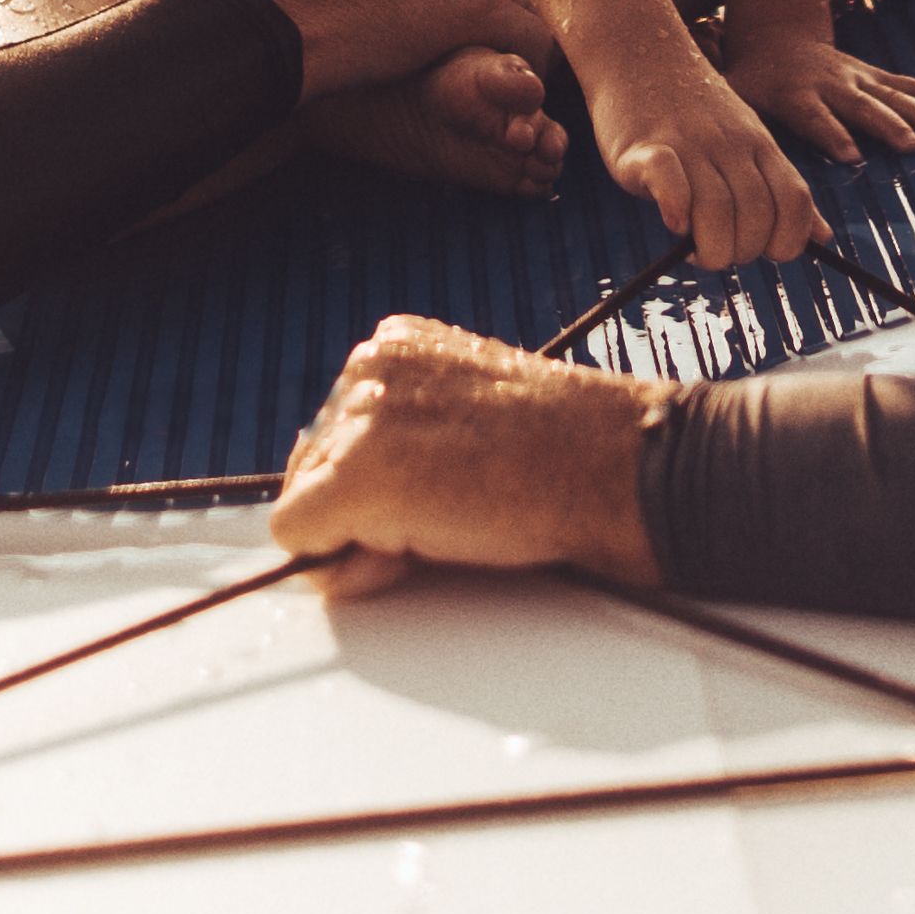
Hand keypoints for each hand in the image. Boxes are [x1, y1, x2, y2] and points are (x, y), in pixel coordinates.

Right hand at [237, 0, 538, 99]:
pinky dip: (529, 69)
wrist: (286, 23)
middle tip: (518, 56)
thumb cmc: (313, 5)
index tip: (503, 23)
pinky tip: (504, 89)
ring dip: (531, 45)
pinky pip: (537, 41)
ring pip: (543, 7)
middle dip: (529, 14)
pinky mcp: (478, 3)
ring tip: (508, 76)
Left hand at [276, 314, 657, 593]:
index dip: (378, 486)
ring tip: (446, 523)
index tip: (440, 491)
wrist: (615, 467)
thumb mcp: (467, 417)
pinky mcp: (357, 476)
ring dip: (363, 537)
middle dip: (363, 512)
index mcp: (394, 348)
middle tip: (448, 515)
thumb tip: (330, 502)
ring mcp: (358, 419)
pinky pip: (298, 537)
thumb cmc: (563, 452)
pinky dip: (342, 566)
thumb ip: (401, 437)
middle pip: (314, 468)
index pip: (337, 433)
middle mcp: (366, 368)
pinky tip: (413, 549)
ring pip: (306, 505)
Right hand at [584, 38, 823, 266]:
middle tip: (718, 252)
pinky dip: (675, 208)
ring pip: (717, 207)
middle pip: (756, 214)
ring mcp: (689, 143)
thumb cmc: (694, 110)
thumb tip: (824, 238)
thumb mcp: (750, 142)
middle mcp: (730, 144)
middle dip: (742, 251)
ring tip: (693, 250)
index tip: (763, 252)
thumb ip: (782, 189)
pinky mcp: (645, 146)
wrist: (638, 53)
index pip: (795, 202)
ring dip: (710, 247)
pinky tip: (674, 223)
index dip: (787, 242)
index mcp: (760, 145)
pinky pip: (668, 180)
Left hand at [717, 17, 914, 164]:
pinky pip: (914, 86)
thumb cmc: (750, 79)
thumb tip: (723, 190)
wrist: (775, 34)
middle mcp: (832, 85)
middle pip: (861, 106)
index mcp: (796, 95)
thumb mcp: (733, 101)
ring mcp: (858, 79)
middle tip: (910, 145)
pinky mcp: (876, 77)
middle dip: (886, 124)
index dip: (832, 133)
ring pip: (893, 95)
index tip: (850, 154)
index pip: (815, 116)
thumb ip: (731, 141)